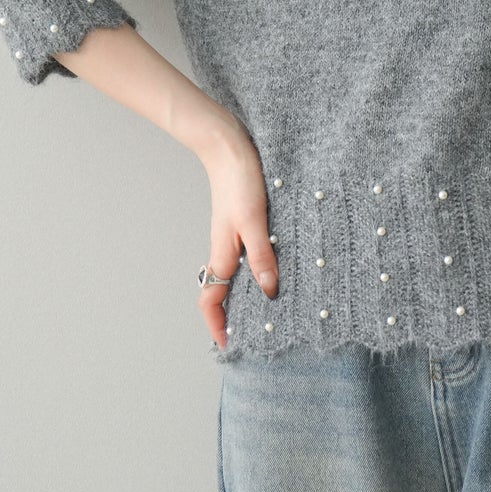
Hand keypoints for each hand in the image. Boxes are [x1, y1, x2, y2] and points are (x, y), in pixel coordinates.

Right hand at [195, 122, 279, 350]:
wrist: (229, 145)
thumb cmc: (240, 180)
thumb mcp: (256, 221)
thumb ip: (263, 256)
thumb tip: (269, 291)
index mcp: (222, 253)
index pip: (211, 300)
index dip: (217, 326)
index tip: (229, 345)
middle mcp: (225, 249)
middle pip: (222, 292)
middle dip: (234, 316)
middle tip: (255, 335)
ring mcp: (233, 237)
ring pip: (236, 275)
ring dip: (247, 294)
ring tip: (271, 310)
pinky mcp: (244, 224)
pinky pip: (247, 256)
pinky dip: (258, 270)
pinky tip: (279, 269)